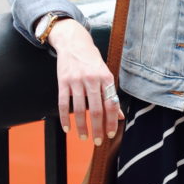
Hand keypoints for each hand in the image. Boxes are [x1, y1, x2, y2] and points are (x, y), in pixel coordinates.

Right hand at [47, 18, 124, 143]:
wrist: (74, 42)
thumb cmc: (91, 60)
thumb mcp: (105, 73)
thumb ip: (111, 94)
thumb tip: (120, 116)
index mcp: (106, 77)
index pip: (111, 104)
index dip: (111, 121)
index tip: (110, 134)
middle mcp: (92, 79)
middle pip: (96, 109)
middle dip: (97, 128)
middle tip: (97, 141)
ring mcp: (76, 80)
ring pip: (79, 109)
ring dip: (82, 127)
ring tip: (84, 137)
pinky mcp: (63, 81)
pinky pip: (63, 104)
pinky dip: (65, 118)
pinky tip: (67, 128)